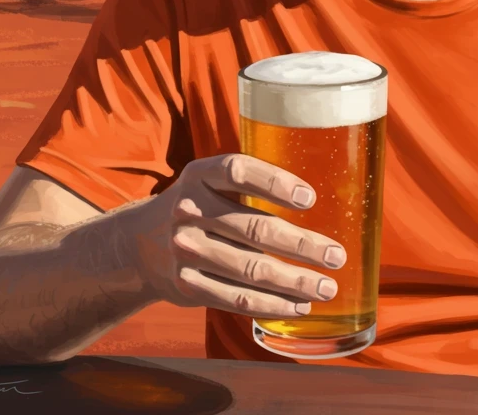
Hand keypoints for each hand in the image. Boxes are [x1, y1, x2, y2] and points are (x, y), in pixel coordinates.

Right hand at [121, 154, 346, 319]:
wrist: (140, 244)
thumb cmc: (198, 204)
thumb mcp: (211, 180)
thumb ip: (250, 183)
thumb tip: (315, 199)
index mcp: (199, 174)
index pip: (239, 172)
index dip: (275, 183)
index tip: (310, 198)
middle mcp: (189, 209)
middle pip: (255, 228)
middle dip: (303, 245)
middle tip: (336, 255)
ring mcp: (185, 250)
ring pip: (251, 270)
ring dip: (295, 281)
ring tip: (326, 286)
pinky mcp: (187, 285)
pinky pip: (236, 299)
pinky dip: (272, 305)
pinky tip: (298, 306)